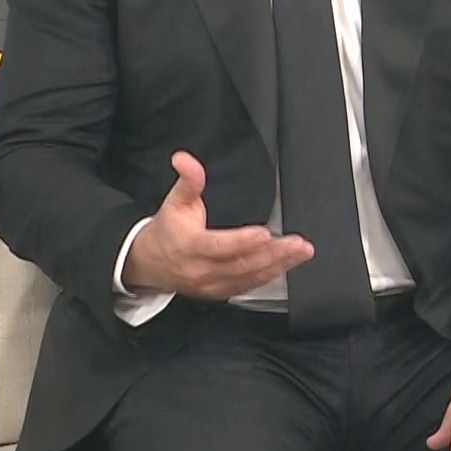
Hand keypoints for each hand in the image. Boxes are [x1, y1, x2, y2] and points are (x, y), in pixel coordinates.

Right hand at [121, 151, 314, 299]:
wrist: (149, 263)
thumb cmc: (167, 230)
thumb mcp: (175, 201)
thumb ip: (188, 180)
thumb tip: (184, 158)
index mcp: (190, 247)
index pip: (219, 246)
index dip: (242, 242)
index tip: (264, 233)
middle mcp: (201, 270)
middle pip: (241, 264)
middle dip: (273, 254)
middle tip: (298, 244)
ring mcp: (211, 285)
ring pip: (249, 277)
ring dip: (278, 265)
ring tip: (301, 252)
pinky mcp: (220, 292)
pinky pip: (248, 286)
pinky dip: (269, 276)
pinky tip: (287, 265)